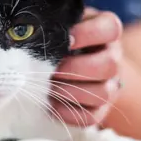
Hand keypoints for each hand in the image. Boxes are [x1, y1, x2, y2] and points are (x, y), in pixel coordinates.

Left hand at [50, 8, 122, 125]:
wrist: (68, 61)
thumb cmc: (59, 37)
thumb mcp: (61, 24)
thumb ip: (52, 24)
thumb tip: (27, 33)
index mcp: (106, 30)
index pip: (110, 28)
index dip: (88, 34)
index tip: (66, 39)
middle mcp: (113, 57)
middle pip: (108, 65)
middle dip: (75, 69)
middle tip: (51, 69)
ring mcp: (110, 84)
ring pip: (103, 93)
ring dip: (71, 91)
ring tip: (48, 87)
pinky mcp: (100, 108)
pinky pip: (91, 116)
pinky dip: (69, 113)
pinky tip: (50, 105)